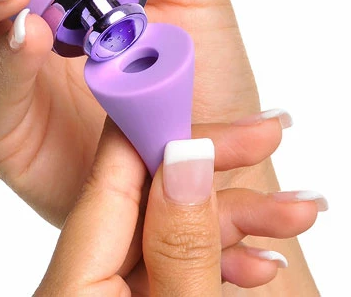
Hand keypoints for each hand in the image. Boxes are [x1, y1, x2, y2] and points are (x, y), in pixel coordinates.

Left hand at [36, 119, 320, 294]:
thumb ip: (181, 249)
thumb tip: (188, 155)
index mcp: (71, 289)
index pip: (114, 174)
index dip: (160, 123)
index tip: (207, 92)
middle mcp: (78, 289)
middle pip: (149, 200)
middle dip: (217, 171)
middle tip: (274, 137)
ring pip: (168, 238)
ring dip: (234, 221)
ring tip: (300, 208)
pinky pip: (170, 275)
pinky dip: (218, 265)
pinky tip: (262, 262)